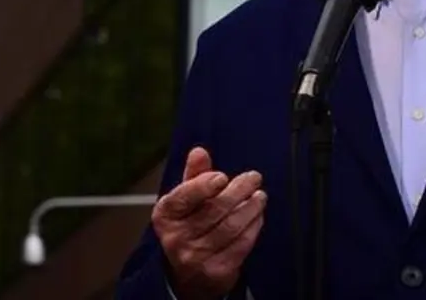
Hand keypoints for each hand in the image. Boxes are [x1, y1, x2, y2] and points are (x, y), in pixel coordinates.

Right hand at [152, 147, 266, 299]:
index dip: (202, 186)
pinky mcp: (216, 270)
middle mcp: (177, 238)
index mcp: (166, 215)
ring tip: (260, 196)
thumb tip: (199, 152)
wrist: (189, 274)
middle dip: (238, 191)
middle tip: (254, 177)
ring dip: (251, 208)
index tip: (221, 176)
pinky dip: (253, 227)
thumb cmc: (189, 227)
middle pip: (213, 210)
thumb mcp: (186, 201)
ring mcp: (196, 257)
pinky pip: (241, 244)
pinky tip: (258, 215)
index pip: (182, 198)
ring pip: (231, 227)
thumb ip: (195, 176)